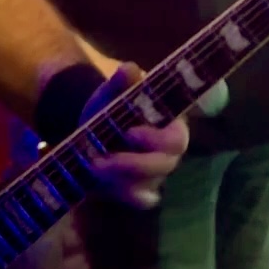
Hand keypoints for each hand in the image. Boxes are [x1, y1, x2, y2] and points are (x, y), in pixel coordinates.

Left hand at [82, 62, 189, 208]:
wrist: (92, 131)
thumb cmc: (109, 109)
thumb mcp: (110, 94)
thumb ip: (120, 84)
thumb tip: (129, 69)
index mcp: (170, 124)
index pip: (177, 138)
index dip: (156, 140)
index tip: (128, 133)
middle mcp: (169, 152)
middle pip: (166, 164)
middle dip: (134, 164)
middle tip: (100, 159)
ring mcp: (157, 173)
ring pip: (151, 184)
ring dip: (120, 179)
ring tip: (91, 166)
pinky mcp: (142, 189)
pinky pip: (142, 199)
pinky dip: (124, 195)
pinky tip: (102, 187)